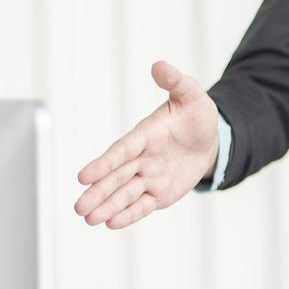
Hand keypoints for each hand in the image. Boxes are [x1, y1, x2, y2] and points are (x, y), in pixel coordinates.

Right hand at [74, 60, 220, 228]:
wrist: (210, 140)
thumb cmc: (196, 116)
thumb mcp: (191, 96)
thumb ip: (176, 82)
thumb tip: (159, 65)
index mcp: (145, 135)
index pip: (122, 151)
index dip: (104, 163)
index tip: (84, 176)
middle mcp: (142, 158)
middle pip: (117, 177)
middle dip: (98, 192)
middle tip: (78, 207)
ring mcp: (149, 177)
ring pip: (125, 194)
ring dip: (108, 206)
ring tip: (89, 219)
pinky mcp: (159, 194)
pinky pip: (143, 205)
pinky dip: (129, 214)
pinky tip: (112, 223)